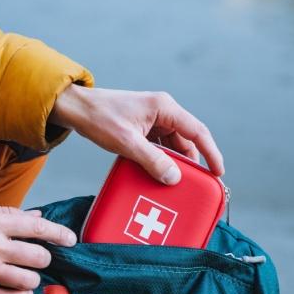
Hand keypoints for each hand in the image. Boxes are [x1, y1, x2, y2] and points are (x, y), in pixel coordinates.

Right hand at [0, 204, 76, 293]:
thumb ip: (9, 214)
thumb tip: (37, 216)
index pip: (37, 228)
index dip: (59, 234)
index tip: (71, 240)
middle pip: (38, 256)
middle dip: (43, 258)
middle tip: (38, 258)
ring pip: (27, 280)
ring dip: (32, 279)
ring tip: (27, 275)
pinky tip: (22, 292)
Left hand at [49, 84, 223, 184]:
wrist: (75, 108)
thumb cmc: (99, 118)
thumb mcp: (127, 142)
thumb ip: (152, 160)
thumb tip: (174, 177)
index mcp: (164, 108)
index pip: (197, 131)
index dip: (211, 153)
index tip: (218, 172)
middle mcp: (163, 111)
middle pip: (186, 141)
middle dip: (190, 163)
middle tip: (193, 185)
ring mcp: (153, 119)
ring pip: (172, 145)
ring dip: (173, 163)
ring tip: (173, 183)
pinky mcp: (143, 127)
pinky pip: (159, 146)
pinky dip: (160, 160)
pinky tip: (157, 174)